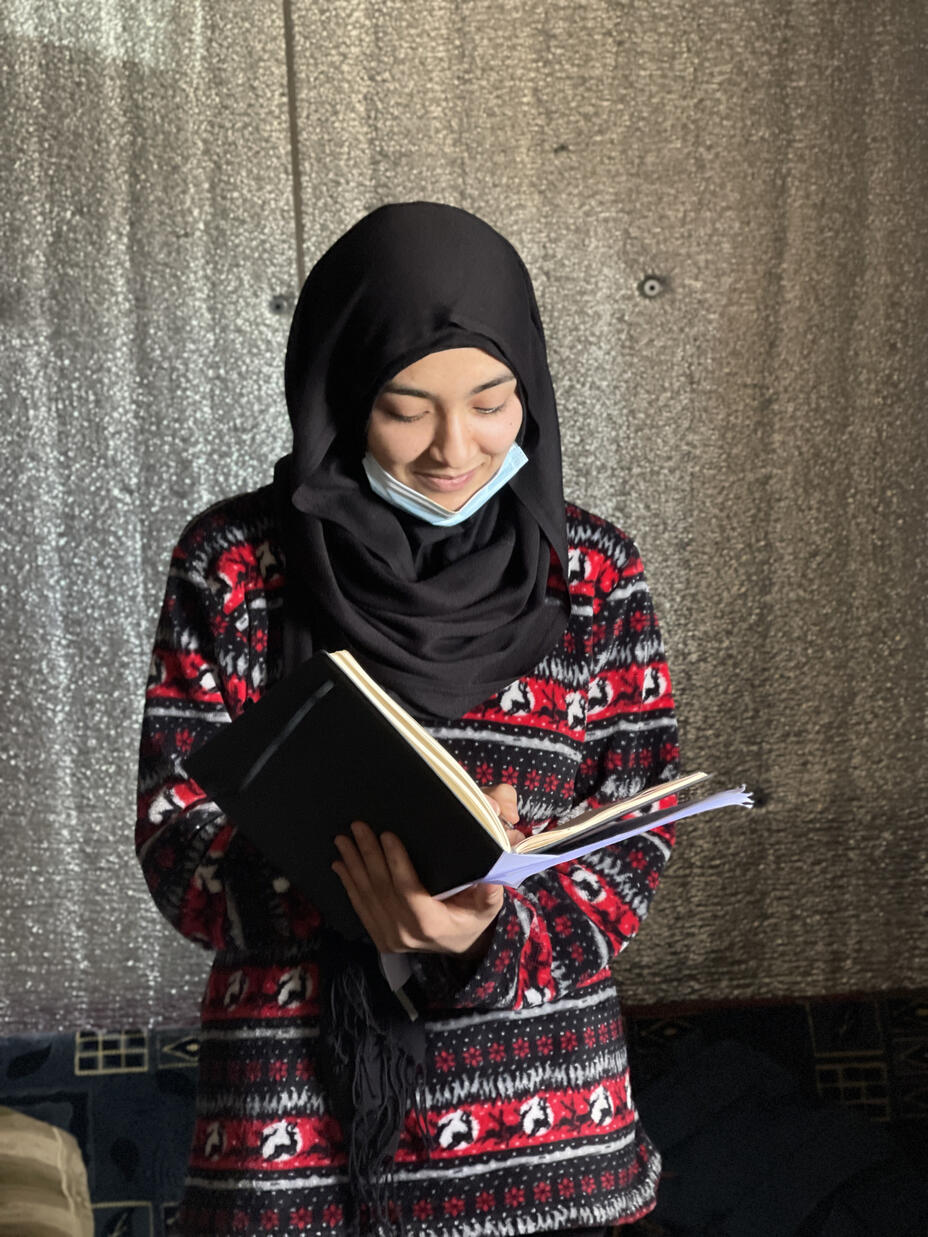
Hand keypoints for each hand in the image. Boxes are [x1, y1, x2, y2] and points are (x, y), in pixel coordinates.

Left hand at [330, 784, 520, 956]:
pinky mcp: (378, 936)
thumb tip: (492, 878)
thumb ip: (489, 893)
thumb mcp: (487, 907)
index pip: (408, 890)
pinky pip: (359, 907)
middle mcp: (405, 933)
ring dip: (352, 865)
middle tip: (358, 827)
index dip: (396, 862)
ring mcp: (388, 937)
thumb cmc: (472, 918)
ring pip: (366, 896)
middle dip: (367, 855)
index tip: (387, 835)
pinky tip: (339, 864)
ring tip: (342, 840)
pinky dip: (348, 884)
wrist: (458, 946)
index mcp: (431, 924)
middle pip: (382, 889)